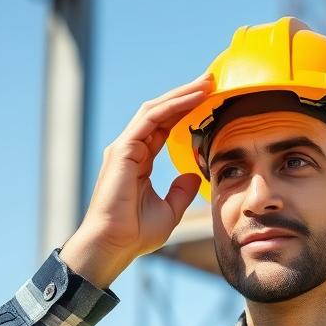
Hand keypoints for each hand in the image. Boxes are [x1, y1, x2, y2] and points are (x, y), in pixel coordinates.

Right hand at [60, 74, 213, 288]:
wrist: (114, 245)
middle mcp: (130, 150)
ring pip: (155, 110)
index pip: (163, 127)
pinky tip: (193, 98)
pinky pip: (151, 119)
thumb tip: (194, 175)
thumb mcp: (169, 211)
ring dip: (182, 94)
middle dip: (185, 95)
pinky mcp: (123, 150)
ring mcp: (125, 148)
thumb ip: (181, 192)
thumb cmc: (135, 234)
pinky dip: (173, 106)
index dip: (184, 111)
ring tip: (206, 83)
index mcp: (139, 161)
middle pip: (160, 112)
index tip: (208, 100)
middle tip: (210, 81)